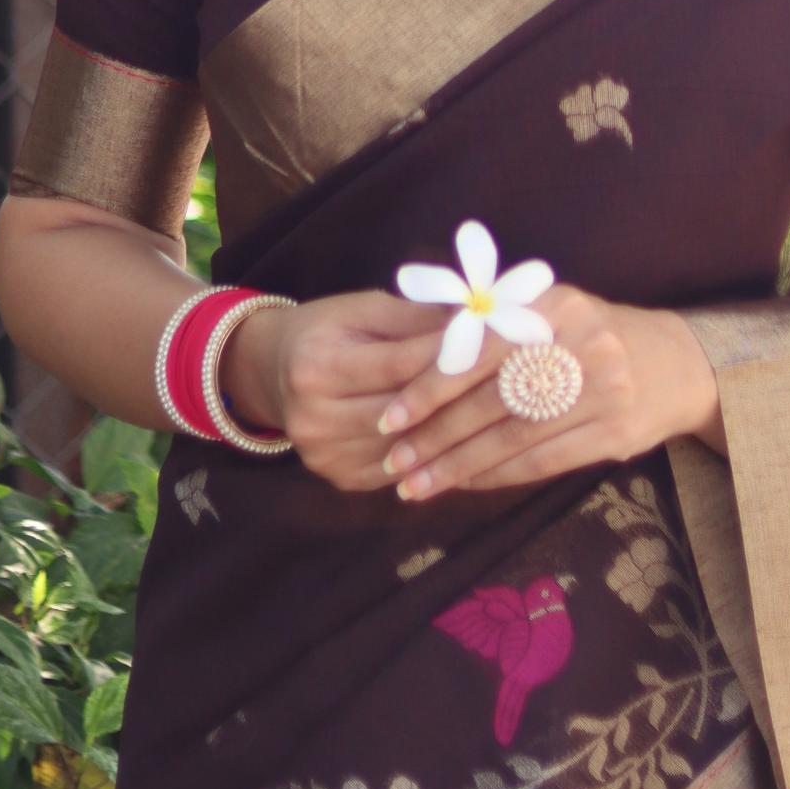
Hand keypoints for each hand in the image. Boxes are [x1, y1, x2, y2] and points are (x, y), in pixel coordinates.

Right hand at [215, 286, 501, 489]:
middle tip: (516, 378)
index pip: (399, 365)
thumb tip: (481, 318)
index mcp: (315, 366)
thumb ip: (418, 319)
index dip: (452, 356)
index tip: (502, 343)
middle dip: (463, 395)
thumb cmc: (329, 327)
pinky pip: (402, 470)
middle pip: (406, 413)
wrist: (273, 371)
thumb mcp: (365, 309)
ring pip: (409, 448)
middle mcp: (313, 418)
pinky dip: (438, 455)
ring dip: (458, 430)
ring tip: (504, 409)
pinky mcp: (340, 479)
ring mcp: (324, 456)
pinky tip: (474, 439)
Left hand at [370, 282, 718, 497]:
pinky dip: (497, 476)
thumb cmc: (593, 335)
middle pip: (492, 400)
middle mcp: (581, 345)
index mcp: (555, 305)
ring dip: (457, 466)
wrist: (676, 364)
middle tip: (393, 461)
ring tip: (415, 485)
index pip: (480, 350)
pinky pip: (542, 462)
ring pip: (512, 438)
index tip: (390, 415)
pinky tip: (464, 485)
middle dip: (435, 436)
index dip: (430, 386)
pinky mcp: (614, 435)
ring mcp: (603, 392)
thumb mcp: (552, 312)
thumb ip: (497, 326)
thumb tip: (417, 355)